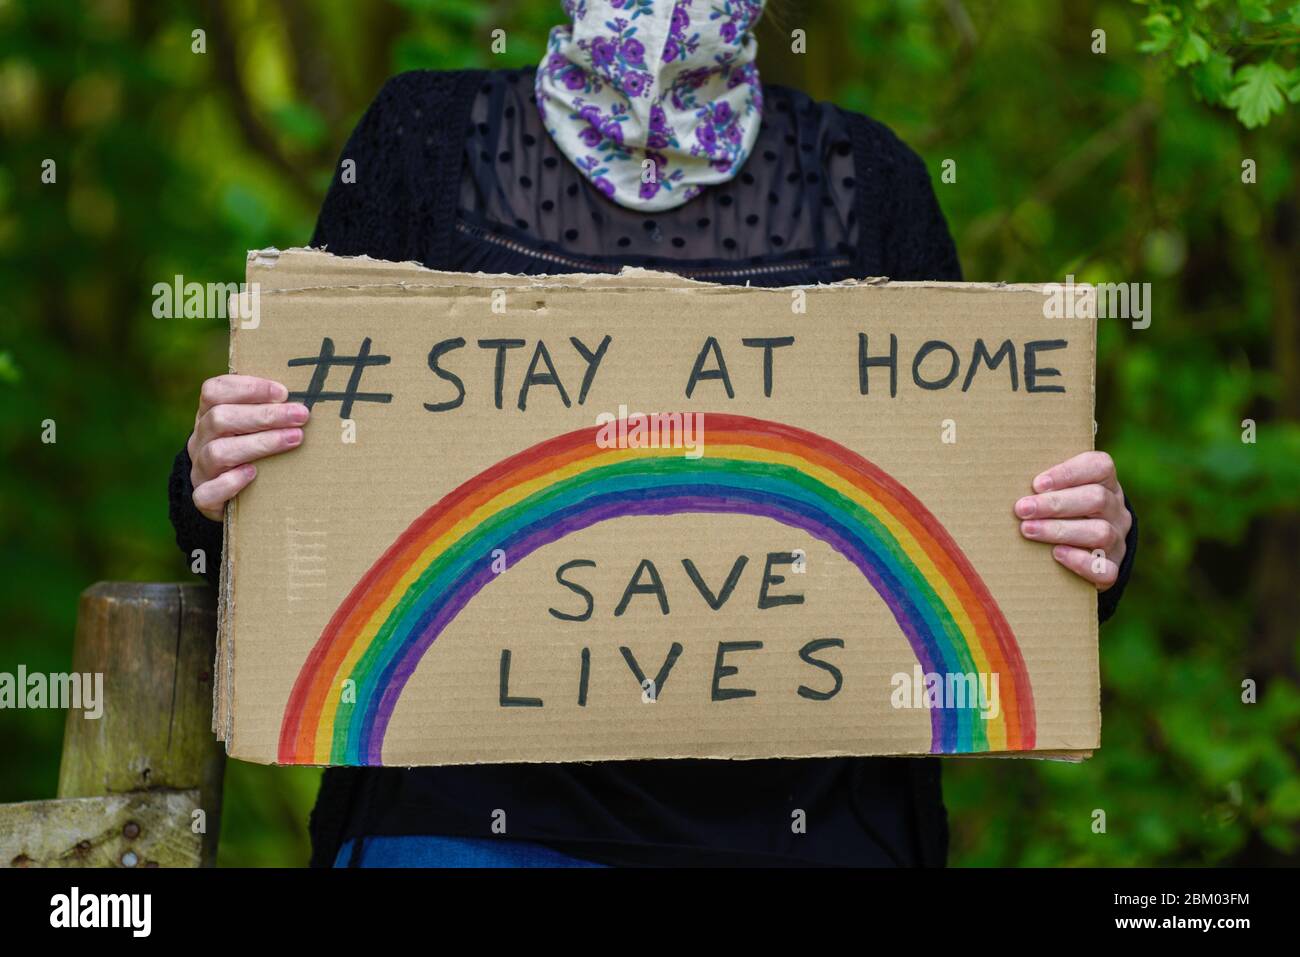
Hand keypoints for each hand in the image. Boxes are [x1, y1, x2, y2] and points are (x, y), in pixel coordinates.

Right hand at [187, 375, 309, 521]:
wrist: (224, 496)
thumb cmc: (249, 451)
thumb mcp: (251, 427)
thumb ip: (268, 410)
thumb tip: (307, 397)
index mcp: (208, 415)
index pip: (214, 391)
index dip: (247, 388)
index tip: (283, 392)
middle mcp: (199, 440)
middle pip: (220, 418)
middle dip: (264, 415)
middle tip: (300, 415)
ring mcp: (200, 470)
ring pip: (217, 452)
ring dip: (259, 443)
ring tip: (294, 439)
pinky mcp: (204, 499)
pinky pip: (207, 492)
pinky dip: (230, 483)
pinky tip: (253, 474)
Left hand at [1014, 451, 1129, 591]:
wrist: (1090, 552)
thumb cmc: (1064, 512)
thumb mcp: (1060, 491)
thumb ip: (1044, 485)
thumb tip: (1006, 480)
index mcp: (1105, 483)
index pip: (1100, 466)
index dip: (1069, 473)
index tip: (1037, 484)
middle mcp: (1116, 510)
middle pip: (1096, 499)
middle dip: (1055, 504)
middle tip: (1022, 509)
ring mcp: (1118, 540)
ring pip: (1100, 532)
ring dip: (1060, 530)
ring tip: (1029, 530)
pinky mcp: (1112, 568)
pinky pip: (1105, 568)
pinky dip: (1080, 561)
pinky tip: (1057, 554)